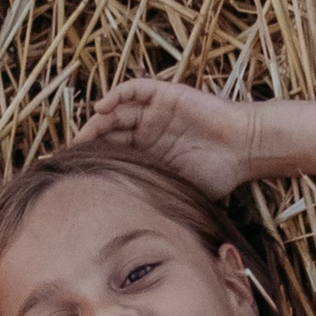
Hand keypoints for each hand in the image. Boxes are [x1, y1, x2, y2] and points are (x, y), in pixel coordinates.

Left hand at [75, 76, 260, 202]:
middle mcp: (148, 129)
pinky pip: (137, 88)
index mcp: (149, 153)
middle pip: (110, 130)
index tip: (73, 174)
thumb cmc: (218, 176)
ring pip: (119, 109)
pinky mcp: (167, 95)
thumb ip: (154, 198)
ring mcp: (156, 111)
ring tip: (83, 134)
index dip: (93, 160)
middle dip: (89, 140)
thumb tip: (129, 228)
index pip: (113, 152)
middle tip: (70, 153)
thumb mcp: (179, 191)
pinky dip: (118, 94)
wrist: (245, 150)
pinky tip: (102, 107)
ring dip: (99, 119)